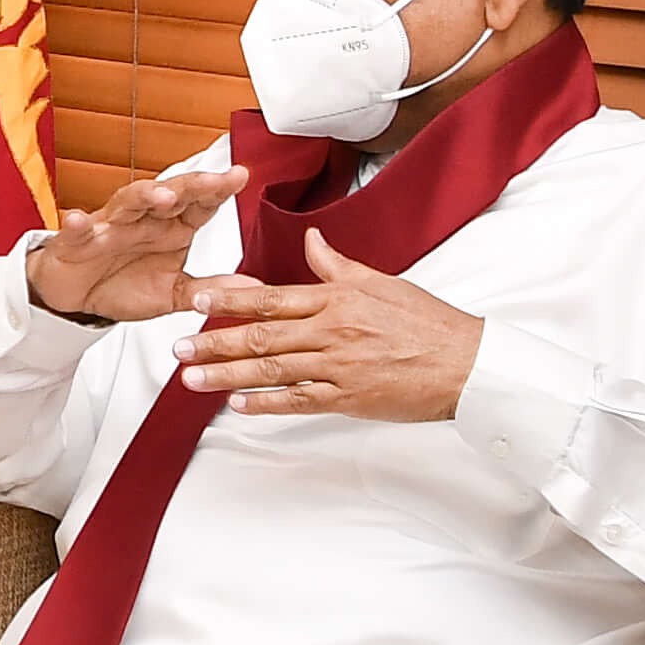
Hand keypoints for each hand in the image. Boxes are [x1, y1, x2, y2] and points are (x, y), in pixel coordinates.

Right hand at [25, 165, 249, 323]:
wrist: (76, 298)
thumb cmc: (122, 285)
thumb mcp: (174, 293)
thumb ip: (211, 288)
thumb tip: (254, 288)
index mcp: (170, 229)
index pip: (199, 203)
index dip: (218, 189)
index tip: (240, 177)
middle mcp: (142, 221)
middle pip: (169, 194)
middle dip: (191, 185)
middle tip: (213, 180)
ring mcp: (109, 228)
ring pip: (127, 202)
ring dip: (144, 195)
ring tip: (163, 195)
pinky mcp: (76, 243)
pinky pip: (76, 231)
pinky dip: (77, 225)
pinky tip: (78, 220)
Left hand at [177, 230, 484, 420]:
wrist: (467, 364)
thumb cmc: (428, 322)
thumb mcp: (381, 282)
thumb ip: (337, 265)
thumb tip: (310, 239)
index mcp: (336, 300)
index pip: (272, 299)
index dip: (230, 301)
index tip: (196, 302)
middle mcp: (332, 332)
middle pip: (261, 337)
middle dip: (214, 343)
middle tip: (177, 350)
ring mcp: (339, 368)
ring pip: (272, 370)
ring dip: (227, 375)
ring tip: (192, 380)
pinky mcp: (349, 399)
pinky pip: (299, 402)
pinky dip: (266, 405)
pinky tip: (237, 406)